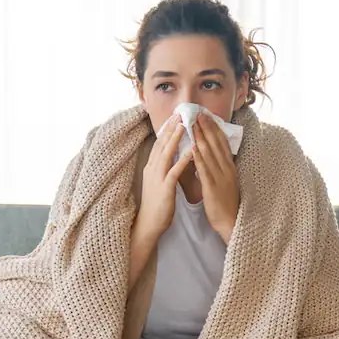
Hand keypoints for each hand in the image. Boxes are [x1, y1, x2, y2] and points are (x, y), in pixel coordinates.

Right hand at [137, 113, 192, 238]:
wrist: (148, 225)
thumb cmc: (156, 205)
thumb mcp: (158, 182)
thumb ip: (163, 168)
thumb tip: (171, 156)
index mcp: (151, 167)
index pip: (159, 144)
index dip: (166, 130)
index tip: (174, 117)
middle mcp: (152, 169)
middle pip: (161, 144)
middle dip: (170, 128)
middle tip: (179, 113)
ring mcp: (157, 178)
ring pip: (166, 154)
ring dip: (176, 139)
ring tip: (184, 125)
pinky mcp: (164, 188)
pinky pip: (174, 171)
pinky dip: (182, 160)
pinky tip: (190, 151)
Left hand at [192, 113, 239, 242]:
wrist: (230, 222)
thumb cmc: (225, 202)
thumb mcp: (224, 181)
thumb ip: (218, 167)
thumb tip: (209, 154)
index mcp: (229, 167)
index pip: (222, 143)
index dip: (214, 128)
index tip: (206, 116)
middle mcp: (226, 169)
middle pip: (216, 144)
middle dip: (207, 127)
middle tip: (198, 113)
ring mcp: (220, 177)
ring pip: (210, 153)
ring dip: (201, 137)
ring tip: (193, 124)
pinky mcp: (213, 187)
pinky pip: (205, 169)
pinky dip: (198, 157)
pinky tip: (192, 147)